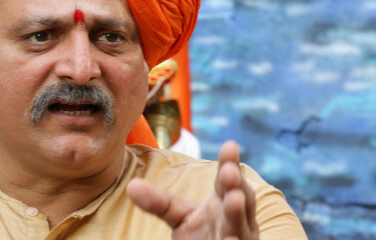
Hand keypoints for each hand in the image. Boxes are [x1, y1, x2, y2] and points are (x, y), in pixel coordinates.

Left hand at [126, 140, 257, 239]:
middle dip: (236, 185)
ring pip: (243, 226)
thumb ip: (158, 202)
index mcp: (223, 200)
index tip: (230, 145)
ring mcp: (240, 238)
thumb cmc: (201, 236)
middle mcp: (237, 218)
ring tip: (234, 199)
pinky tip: (230, 239)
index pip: (226, 179)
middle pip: (241, 199)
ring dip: (239, 213)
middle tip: (228, 171)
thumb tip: (131, 186)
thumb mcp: (178, 216)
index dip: (228, 163)